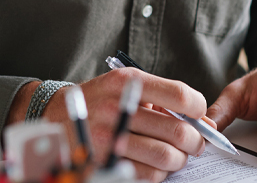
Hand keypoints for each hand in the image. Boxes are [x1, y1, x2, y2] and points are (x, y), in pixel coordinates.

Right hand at [9, 68, 208, 181]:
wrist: (55, 116)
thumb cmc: (99, 99)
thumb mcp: (124, 86)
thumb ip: (160, 97)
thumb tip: (201, 118)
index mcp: (128, 82)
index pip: (180, 94)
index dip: (198, 109)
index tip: (199, 115)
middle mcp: (118, 107)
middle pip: (177, 131)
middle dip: (195, 141)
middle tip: (195, 142)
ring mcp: (110, 137)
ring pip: (166, 157)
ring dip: (178, 160)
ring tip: (174, 154)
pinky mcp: (105, 161)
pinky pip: (148, 175)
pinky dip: (158, 173)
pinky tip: (153, 163)